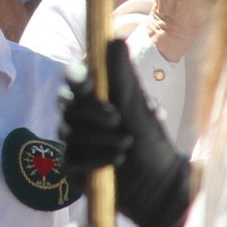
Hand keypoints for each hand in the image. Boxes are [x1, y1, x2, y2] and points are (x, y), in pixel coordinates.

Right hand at [58, 39, 191, 226]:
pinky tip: (114, 162)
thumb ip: (123, 77)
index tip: (86, 80)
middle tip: (118, 119)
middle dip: (92, 112)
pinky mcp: (74, 166)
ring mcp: (76, 141)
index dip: (76, 76)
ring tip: (126, 145)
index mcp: (99, 96)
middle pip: (66, 103)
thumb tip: (113, 39)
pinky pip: (69, 157)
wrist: (160, 187)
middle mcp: (83, 116)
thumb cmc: (153, 143)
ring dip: (99, 138)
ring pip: (68, 131)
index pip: (75, 78)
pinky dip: (93, 159)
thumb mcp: (139, 108)